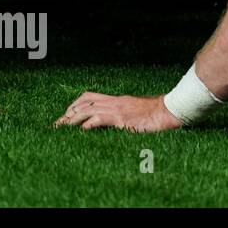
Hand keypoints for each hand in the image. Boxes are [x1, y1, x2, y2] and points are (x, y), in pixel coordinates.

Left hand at [54, 92, 182, 131]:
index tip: (66, 113)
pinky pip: (100, 119)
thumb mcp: (135, 112)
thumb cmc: (157, 114)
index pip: (89, 96)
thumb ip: (124, 114)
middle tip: (57, 123)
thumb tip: (116, 122)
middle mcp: (113, 102)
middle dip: (69, 112)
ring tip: (62, 127)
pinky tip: (81, 130)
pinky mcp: (121, 118)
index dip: (75, 104)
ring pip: (87, 109)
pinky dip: (88, 124)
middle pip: (83, 102)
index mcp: (116, 100)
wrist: (170, 111)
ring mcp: (117, 109)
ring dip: (72, 118)